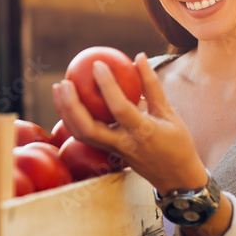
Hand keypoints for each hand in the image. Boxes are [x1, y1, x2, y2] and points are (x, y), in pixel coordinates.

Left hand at [52, 53, 209, 193]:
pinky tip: (67, 102)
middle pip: (87, 128)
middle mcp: (124, 144)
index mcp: (143, 132)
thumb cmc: (176, 142)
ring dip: (65, 112)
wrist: (176, 178)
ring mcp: (113, 152)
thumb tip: (139, 56)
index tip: (97, 64)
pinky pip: (84, 136)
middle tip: (64, 82)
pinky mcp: (107, 154)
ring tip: (58, 88)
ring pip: (80, 135)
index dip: (107, 85)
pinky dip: (72, 119)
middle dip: (71, 105)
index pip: (120, 108)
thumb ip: (151, 85)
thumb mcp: (169, 112)